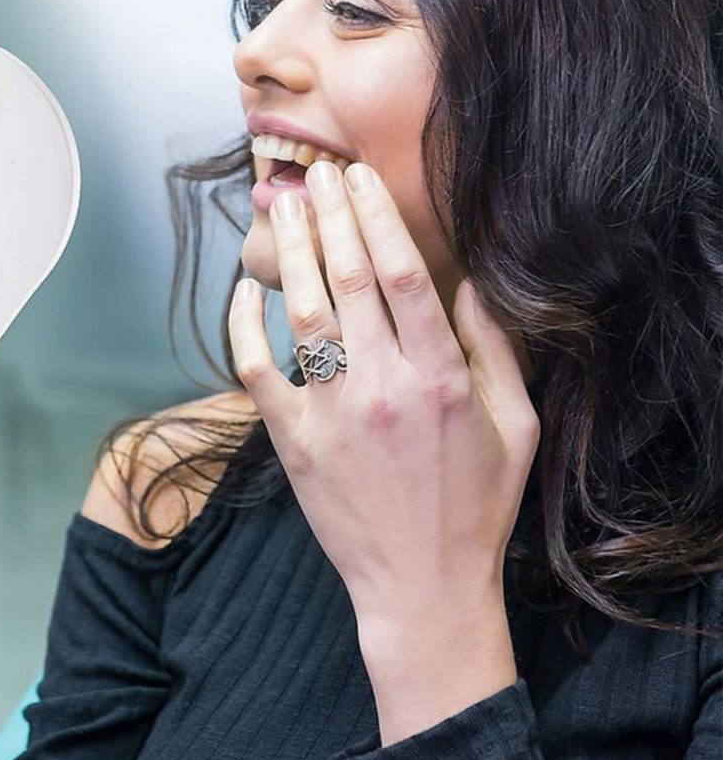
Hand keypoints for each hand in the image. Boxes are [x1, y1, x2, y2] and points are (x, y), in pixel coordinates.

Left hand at [228, 160, 539, 624]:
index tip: (359, 178)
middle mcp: (382, 387)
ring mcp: (331, 414)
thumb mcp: (517, 427)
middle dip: (331, 216)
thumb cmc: (475, 506)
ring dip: (293, 254)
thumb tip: (469, 283)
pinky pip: (257, 370)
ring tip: (286, 208)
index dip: (376, 216)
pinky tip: (243, 289)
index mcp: (441, 378)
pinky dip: (243, 326)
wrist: (421, 586)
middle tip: (317, 173)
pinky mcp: (293, 441)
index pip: (402, 274)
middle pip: (347, 279)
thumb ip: (495, 349)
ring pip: (302, 313)